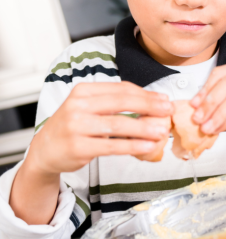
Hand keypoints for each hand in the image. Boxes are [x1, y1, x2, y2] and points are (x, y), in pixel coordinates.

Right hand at [11, 82, 173, 224]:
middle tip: (168, 111)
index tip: (164, 99)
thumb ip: (115, 103)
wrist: (45, 150)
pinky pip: (113, 145)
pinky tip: (148, 146)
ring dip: (144, 128)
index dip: (146, 94)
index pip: (121, 89)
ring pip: (119, 124)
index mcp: (83, 91)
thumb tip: (153, 102)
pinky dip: (133, 145)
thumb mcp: (89, 108)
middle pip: (122, 102)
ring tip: (162, 131)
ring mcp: (77, 126)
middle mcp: (78, 105)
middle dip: (149, 106)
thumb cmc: (74, 126)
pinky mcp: (79, 147)